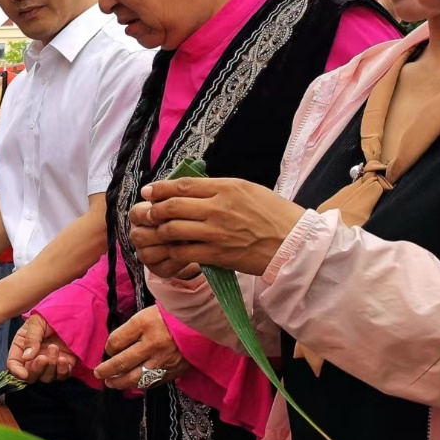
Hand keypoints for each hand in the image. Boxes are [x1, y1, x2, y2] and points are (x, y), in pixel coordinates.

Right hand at [6, 313, 77, 382]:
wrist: (71, 312)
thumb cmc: (50, 315)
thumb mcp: (36, 322)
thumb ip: (31, 338)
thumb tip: (27, 357)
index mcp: (22, 347)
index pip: (14, 364)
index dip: (16, 371)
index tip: (23, 374)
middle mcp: (34, 358)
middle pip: (30, 375)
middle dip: (36, 370)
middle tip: (43, 358)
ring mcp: (50, 363)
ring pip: (46, 377)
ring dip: (50, 367)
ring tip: (54, 347)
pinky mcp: (64, 365)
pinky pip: (62, 375)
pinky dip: (62, 371)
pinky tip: (63, 359)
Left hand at [93, 305, 188, 390]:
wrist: (203, 324)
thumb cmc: (172, 316)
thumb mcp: (148, 314)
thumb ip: (131, 329)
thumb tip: (115, 345)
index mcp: (145, 324)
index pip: (117, 340)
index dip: (108, 347)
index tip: (107, 349)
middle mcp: (152, 344)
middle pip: (122, 362)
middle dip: (107, 370)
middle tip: (99, 374)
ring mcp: (163, 360)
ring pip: (136, 377)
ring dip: (120, 382)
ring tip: (111, 383)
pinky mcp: (174, 371)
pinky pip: (152, 382)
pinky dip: (140, 385)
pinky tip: (133, 384)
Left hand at [129, 177, 305, 278]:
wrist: (294, 244)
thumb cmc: (274, 214)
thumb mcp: (248, 190)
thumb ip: (219, 189)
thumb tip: (192, 190)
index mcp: (226, 187)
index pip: (183, 184)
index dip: (160, 188)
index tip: (149, 191)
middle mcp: (218, 207)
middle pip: (172, 205)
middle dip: (153, 209)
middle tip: (145, 212)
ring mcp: (215, 232)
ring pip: (172, 229)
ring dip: (157, 230)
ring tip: (152, 231)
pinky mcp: (216, 254)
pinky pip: (183, 252)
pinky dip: (170, 251)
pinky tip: (167, 251)